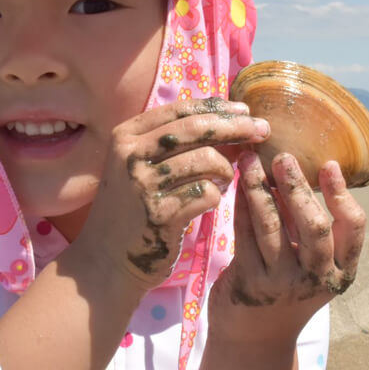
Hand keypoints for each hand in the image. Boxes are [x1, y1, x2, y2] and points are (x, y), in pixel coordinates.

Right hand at [72, 97, 269, 290]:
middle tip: (263, 131)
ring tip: (225, 177)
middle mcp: (131, 155)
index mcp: (126, 136)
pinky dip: (217, 195)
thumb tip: (228, 121)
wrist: (105, 261)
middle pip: (197, 128)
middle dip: (236, 127)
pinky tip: (211, 201)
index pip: (180, 110)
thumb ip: (172, 143)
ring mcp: (143, 185)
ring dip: (225, 168)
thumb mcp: (138, 167)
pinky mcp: (160, 214)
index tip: (245, 110)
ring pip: (207, 160)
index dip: (218, 107)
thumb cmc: (129, 210)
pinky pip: (207, 193)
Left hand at [207, 151, 365, 345]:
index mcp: (341, 271)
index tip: (329, 164)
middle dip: (298, 186)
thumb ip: (311, 227)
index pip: (353, 227)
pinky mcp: (251, 284)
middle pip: (314, 224)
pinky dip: (241, 205)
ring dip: (259, 187)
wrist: (255, 339)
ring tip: (250, 161)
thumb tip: (299, 170)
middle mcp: (318, 279)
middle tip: (283, 157)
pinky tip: (237, 185)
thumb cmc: (287, 289)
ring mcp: (283, 283)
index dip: (342, 194)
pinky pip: (245, 234)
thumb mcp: (312, 265)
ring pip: (272, 225)